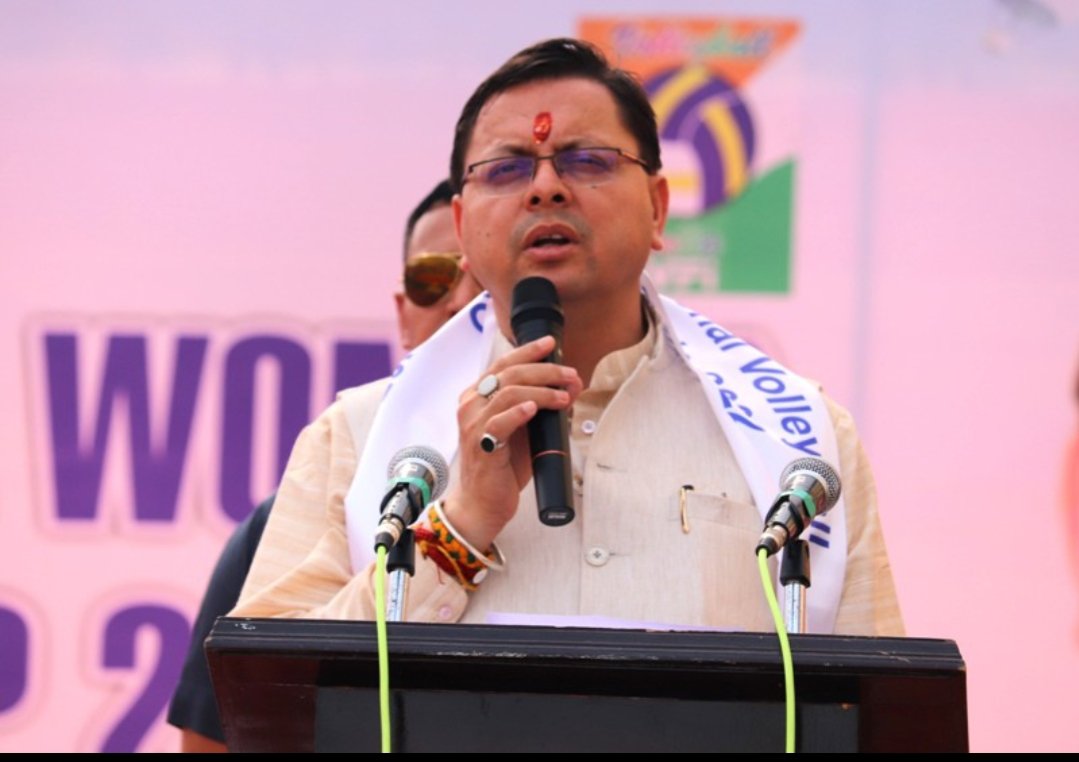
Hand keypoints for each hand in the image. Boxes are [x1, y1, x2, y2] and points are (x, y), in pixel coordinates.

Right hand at [441, 335, 581, 550]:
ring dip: (541, 391)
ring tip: (563, 398)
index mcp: (477, 396)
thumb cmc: (503, 466)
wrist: (483, 503)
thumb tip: (571, 387)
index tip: (550, 344)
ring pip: (508, 393)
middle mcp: (471, 405)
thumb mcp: (526, 431)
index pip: (502, 364)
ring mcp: (473, 425)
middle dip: (544, 370)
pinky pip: (499, 422)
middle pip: (508, 373)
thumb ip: (542, 408)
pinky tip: (534, 409)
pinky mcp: (480, 445)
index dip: (527, 351)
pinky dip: (519, 412)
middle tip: (569, 375)